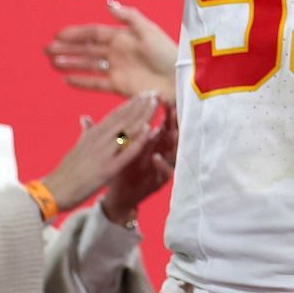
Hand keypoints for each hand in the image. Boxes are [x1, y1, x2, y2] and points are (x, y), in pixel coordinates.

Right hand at [39, 92, 161, 211]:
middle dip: (140, 105)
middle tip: (155, 92)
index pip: (115, 115)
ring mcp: (104, 153)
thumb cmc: (66, 171)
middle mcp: (99, 140)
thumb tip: (85, 118)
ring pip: (127, 130)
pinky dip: (138, 140)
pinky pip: (126, 152)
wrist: (55, 190)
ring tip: (156, 103)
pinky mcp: (107, 169)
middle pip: (123, 118)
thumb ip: (85, 132)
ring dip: (143, 116)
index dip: (130, 104)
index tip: (143, 94)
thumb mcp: (77, 147)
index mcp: (93, 134)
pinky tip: (150, 130)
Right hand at [46, 0, 180, 99]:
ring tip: (52, 62)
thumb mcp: (149, 30)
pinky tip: (67, 79)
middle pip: (86, 49)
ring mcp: (117, 69)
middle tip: (46, 49)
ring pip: (88, 65)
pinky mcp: (119, 86)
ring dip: (70, 63)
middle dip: (67, 48)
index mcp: (123, 36)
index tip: (57, 34)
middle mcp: (117, 52)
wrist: (178, 80)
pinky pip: (96, 82)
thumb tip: (108, 4)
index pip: (93, 33)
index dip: (75, 33)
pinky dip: (82, 81)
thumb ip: (129, 17)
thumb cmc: (167, 53)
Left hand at [102, 99, 177, 224]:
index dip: (163, 110)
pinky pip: (165, 173)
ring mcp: (162, 167)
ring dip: (173, 142)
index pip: (161, 123)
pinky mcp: (159, 182)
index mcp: (152, 144)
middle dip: (173, 122)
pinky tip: (156, 156)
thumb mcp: (122, 147)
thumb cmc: (122, 170)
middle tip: (174, 108)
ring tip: (171, 130)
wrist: (119, 195)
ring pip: (174, 153)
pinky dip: (162, 165)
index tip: (161, 96)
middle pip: (172, 134)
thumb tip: (121, 111)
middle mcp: (161, 153)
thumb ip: (123, 130)